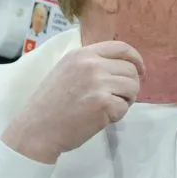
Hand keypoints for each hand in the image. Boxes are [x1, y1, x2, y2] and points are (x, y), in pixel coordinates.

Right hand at [2, 41, 144, 164]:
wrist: (36, 130)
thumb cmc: (51, 104)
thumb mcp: (67, 71)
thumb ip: (91, 64)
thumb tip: (123, 65)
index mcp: (82, 54)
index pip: (121, 48)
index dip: (136, 59)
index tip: (140, 71)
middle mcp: (91, 64)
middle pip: (131, 69)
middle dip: (130, 86)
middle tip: (117, 99)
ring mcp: (98, 83)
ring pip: (133, 87)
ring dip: (125, 100)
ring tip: (107, 108)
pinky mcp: (103, 103)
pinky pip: (124, 107)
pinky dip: (117, 116)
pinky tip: (99, 118)